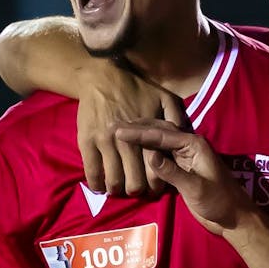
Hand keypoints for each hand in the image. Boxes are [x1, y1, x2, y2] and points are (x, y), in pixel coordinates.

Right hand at [78, 70, 187, 195]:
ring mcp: (104, 143)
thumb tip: (182, 138)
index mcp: (147, 134)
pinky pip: (92, 173)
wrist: (103, 76)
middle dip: (138, 191)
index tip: (156, 188)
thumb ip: (176, 119)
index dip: (157, 186)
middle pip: (135, 183)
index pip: (155, 171)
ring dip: (118, 190)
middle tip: (138, 190)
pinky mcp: (86, 142)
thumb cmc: (136, 88)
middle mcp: (126, 142)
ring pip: (114, 181)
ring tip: (120, 188)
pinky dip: (97, 185)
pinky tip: (102, 186)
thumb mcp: (165, 98)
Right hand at [113, 119, 254, 235]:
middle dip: (137, 129)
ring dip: (140, 138)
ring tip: (118, 134)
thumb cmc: (219, 201)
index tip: (118, 130)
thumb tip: (149, 156)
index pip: (161, 135)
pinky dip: (146, 151)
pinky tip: (132, 151)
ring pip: (159, 142)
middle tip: (113, 125)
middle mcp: (188, 146)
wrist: (233, 217)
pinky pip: (160, 155)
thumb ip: (173, 172)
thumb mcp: (195, 188)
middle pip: (159, 132)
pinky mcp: (181, 169)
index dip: (139, 132)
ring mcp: (184, 157)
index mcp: (194, 145)